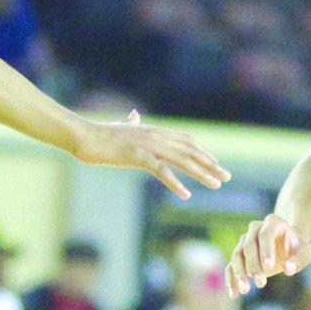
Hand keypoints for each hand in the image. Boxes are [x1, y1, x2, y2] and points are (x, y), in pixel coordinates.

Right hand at [72, 110, 229, 197]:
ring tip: (216, 185)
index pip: (188, 141)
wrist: (83, 136)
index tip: (217, 164)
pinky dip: (175, 183)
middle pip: (191, 151)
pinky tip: (186, 194)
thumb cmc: (101, 134)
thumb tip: (135, 115)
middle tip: (226, 177)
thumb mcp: (121, 127)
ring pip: (182, 161)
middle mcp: (156, 136)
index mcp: (155, 131)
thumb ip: (131, 121)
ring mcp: (148, 146)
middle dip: (211, 164)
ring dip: (201, 174)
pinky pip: (161, 172)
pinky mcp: (138, 156)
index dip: (204, 153)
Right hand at [227, 214, 310, 294]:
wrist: (287, 245)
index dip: (266, 249)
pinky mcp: (239, 256)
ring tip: (245, 290)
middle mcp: (255, 230)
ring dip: (239, 273)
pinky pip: (230, 266)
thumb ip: (299, 260)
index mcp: (273, 223)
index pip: (266, 234)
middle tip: (261, 283)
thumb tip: (288, 270)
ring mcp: (245, 242)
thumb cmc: (297, 248)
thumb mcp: (305, 252)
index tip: (269, 267)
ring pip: (236, 255)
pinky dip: (231, 279)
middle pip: (249, 245)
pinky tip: (233, 294)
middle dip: (253, 265)